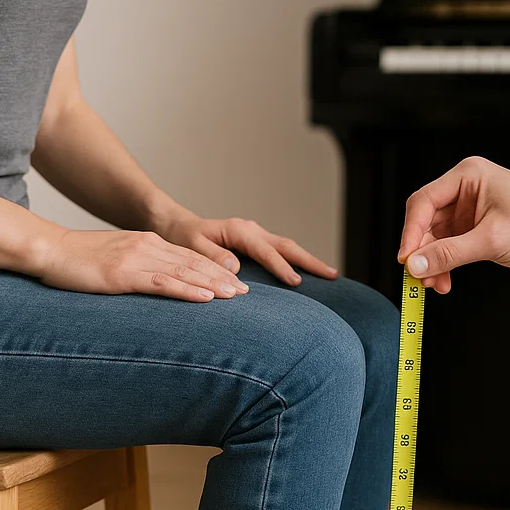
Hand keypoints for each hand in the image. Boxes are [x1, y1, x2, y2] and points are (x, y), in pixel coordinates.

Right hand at [35, 228, 250, 301]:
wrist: (49, 250)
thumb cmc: (75, 261)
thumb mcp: (111, 260)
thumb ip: (134, 268)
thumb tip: (151, 284)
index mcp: (145, 243)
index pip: (187, 257)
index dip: (214, 270)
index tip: (234, 284)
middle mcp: (146, 246)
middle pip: (193, 263)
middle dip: (222, 278)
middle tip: (247, 293)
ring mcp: (136, 259)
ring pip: (184, 272)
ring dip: (213, 285)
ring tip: (236, 296)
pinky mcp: (124, 274)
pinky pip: (163, 283)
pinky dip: (188, 290)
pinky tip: (205, 298)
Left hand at [156, 210, 338, 286]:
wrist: (177, 227)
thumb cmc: (182, 238)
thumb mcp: (191, 247)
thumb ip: (212, 256)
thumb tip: (234, 269)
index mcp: (238, 231)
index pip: (266, 251)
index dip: (281, 266)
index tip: (296, 282)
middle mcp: (251, 231)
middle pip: (286, 245)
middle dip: (310, 260)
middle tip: (332, 275)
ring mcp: (255, 236)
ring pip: (287, 247)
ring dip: (308, 260)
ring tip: (331, 275)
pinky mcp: (255, 244)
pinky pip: (280, 252)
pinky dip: (296, 261)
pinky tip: (308, 274)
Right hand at [397, 157, 509, 293]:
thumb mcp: (492, 241)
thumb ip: (450, 254)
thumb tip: (415, 266)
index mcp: (468, 176)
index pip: (423, 202)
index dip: (411, 232)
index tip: (406, 260)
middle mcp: (464, 189)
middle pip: (425, 221)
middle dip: (422, 252)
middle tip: (418, 276)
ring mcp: (467, 208)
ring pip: (433, 237)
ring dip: (432, 262)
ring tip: (434, 284)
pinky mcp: (472, 227)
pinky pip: (446, 246)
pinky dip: (443, 264)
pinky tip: (444, 280)